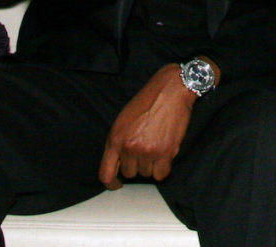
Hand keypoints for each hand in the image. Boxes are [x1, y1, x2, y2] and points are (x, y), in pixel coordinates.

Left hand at [98, 64, 196, 188]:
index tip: (117, 184)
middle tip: (144, 148)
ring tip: (155, 144)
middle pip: (130, 174)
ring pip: (147, 174)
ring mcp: (147, 151)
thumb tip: (117, 164)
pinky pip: (161, 174)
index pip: (106, 173)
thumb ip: (117, 142)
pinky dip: (163, 167)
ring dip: (151, 164)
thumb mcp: (122, 120)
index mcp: (114, 138)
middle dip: (136, 164)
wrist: (169, 91)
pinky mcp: (165, 153)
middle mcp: (128, 147)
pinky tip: (165, 152)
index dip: (111, 184)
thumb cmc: (146, 102)